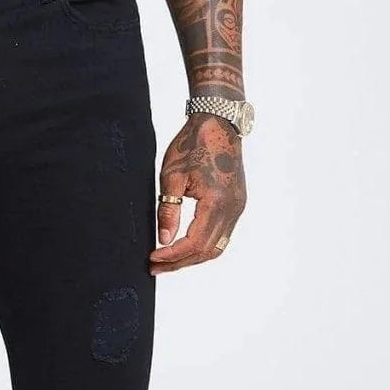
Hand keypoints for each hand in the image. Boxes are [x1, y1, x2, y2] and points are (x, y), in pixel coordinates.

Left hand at [150, 113, 246, 273]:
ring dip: (193, 257)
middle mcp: (233, 209)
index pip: (194, 243)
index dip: (172, 255)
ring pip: (217, 246)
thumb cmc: (193, 143)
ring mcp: (238, 207)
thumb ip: (168, 210)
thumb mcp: (172, 175)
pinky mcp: (236, 203)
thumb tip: (164, 240)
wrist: (218, 122)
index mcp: (217, 202)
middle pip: (207, 250)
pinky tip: (185, 246)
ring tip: (168, 261)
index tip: (152, 258)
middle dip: (180, 262)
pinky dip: (203, 245)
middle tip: (155, 267)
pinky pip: (222, 234)